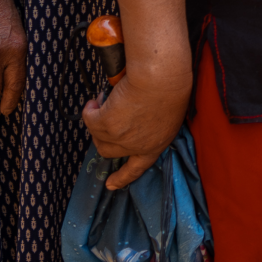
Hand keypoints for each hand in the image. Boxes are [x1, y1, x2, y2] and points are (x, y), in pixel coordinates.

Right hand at [83, 63, 189, 189]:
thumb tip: (135, 120)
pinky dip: (90, 110)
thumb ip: (153, 123)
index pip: (138, 168)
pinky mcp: (106, 124)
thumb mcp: (170, 112)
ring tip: (101, 102)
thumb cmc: (172, 85)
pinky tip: (94, 101)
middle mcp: (136, 145)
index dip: (123, 177)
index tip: (110, 185)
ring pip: (98, 135)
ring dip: (97, 119)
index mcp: (157, 144)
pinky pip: (90, 118)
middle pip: (110, 150)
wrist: (161, 76)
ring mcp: (119, 137)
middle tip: (104, 119)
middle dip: (104, 136)